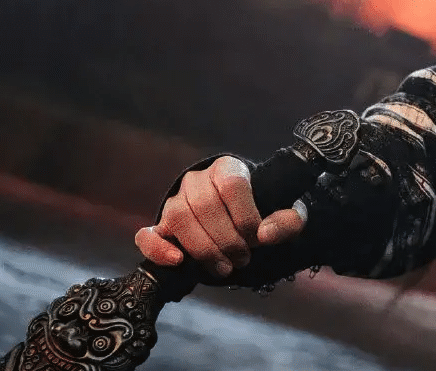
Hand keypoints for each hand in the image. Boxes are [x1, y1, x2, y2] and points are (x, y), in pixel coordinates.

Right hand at [134, 156, 306, 279]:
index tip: (257, 239)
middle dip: (226, 239)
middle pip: (204, 205)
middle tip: (242, 259)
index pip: (232, 184)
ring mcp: (174, 201)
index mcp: (228, 168)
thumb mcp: (288, 214)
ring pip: (178, 218)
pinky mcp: (160, 226)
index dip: (245, 215)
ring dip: (202, 248)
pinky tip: (178, 261)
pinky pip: (147, 235)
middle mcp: (197, 180)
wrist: (242, 223)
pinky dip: (158, 249)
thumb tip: (265, 235)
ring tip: (223, 267)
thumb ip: (288, 222)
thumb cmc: (265, 214)